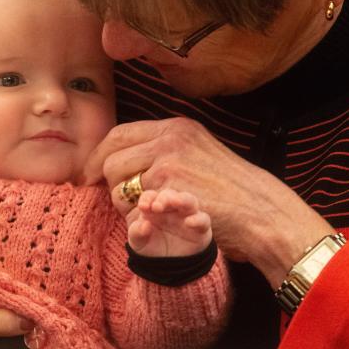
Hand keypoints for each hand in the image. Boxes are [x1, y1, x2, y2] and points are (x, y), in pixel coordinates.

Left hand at [89, 117, 333, 286]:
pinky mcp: (169, 190)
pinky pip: (133, 207)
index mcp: (175, 126)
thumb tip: (128, 155)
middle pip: (112, 159)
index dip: (98, 155)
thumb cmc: (231, 188)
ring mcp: (168, 163)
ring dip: (123, 203)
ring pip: (118, 185)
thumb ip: (166, 148)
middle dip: (108, 183)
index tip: (90, 174)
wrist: (259, 210)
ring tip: (145, 212)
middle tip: (119, 200)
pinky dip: (137, 218)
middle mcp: (169, 139)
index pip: (119, 133)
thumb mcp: (199, 151)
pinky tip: (155, 221)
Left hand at [127, 187, 211, 256]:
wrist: (168, 268)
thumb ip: (136, 233)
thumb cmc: (152, 248)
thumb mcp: (138, 243)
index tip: (143, 207)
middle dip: (164, 198)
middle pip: (170, 194)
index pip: (151, 196)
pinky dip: (198, 219)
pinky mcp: (201, 228)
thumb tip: (144, 225)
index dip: (147, 198)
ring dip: (182, 199)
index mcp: (154, 208)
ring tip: (176, 202)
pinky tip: (189, 222)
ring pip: (189, 201)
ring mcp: (187, 216)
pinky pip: (203, 219)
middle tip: (157, 206)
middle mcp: (171, 209)